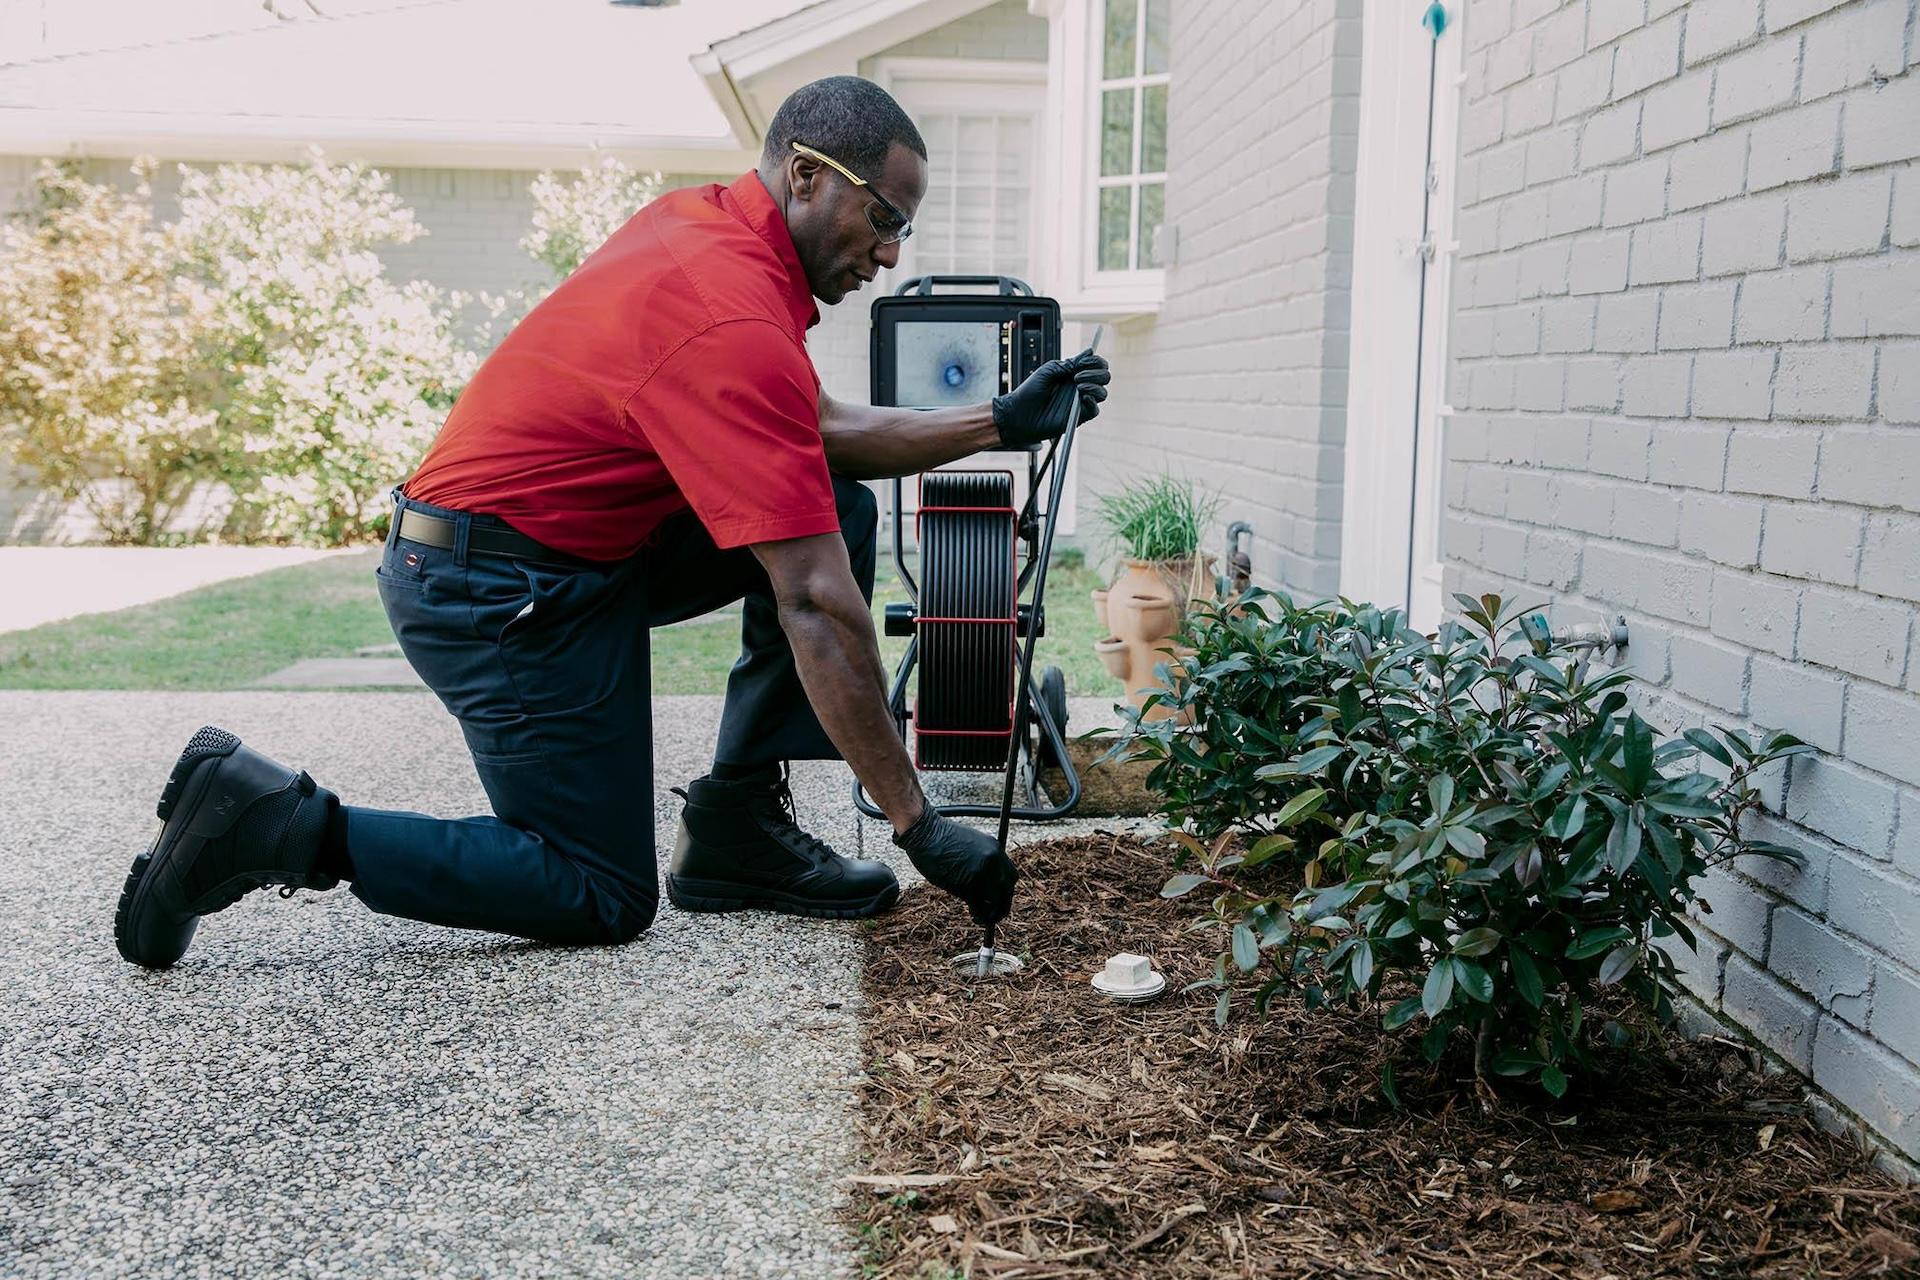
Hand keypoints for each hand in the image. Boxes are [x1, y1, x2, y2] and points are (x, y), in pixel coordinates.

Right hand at [891, 807, 1017, 926]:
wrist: (925, 833)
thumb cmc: (940, 837)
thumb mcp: (970, 842)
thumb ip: (981, 858)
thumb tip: (985, 879)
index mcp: (995, 848)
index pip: (1011, 875)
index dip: (1005, 890)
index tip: (998, 897)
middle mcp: (993, 861)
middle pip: (1007, 890)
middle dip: (1002, 905)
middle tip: (994, 914)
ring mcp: (982, 873)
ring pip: (995, 901)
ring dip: (990, 913)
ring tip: (980, 917)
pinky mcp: (968, 885)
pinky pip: (979, 906)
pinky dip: (977, 913)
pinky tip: (972, 915)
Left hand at [991, 350, 1110, 448]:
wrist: (1020, 413)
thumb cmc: (1030, 390)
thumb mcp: (1049, 370)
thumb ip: (1070, 363)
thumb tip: (1090, 352)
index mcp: (1074, 373)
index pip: (1096, 365)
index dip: (1095, 361)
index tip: (1083, 362)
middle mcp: (1080, 387)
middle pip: (1104, 377)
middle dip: (1096, 373)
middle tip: (1077, 376)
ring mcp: (1080, 402)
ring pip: (1102, 393)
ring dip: (1094, 385)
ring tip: (1078, 385)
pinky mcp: (1079, 417)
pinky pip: (1095, 410)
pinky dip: (1092, 402)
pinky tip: (1082, 396)